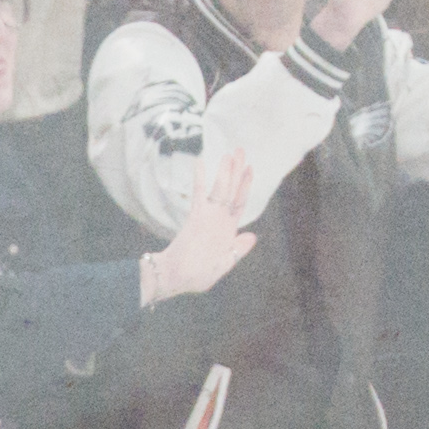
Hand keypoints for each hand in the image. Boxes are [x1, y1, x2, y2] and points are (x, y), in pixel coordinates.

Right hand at [136, 143, 258, 303]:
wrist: (175, 278)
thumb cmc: (197, 275)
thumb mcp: (223, 264)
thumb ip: (237, 250)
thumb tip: (252, 235)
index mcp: (227, 230)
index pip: (239, 202)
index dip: (245, 186)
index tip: (250, 168)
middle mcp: (219, 219)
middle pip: (231, 190)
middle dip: (237, 170)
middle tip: (240, 149)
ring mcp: (208, 216)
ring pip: (220, 189)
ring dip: (225, 171)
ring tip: (229, 153)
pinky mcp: (195, 216)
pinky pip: (199, 194)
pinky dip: (200, 178)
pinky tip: (199, 162)